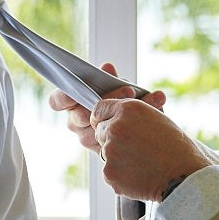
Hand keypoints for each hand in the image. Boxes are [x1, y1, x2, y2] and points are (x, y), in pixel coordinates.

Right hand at [48, 61, 164, 153]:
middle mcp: (78, 123)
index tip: (77, 91)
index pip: (58, 101)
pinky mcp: (109, 152)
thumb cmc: (122, 102)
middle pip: (81, 116)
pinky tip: (160, 102)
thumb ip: (110, 79)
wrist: (143, 129)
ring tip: (151, 98)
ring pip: (101, 130)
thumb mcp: (117, 86)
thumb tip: (107, 68)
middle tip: (128, 91)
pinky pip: (123, 139)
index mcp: (73, 105)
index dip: (64, 97)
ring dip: (128, 111)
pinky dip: (146, 114)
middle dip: (105, 102)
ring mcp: (91, 139)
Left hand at [91, 97, 206, 200]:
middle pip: (99, 132)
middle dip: (111, 139)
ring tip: (142, 162)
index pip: (99, 109)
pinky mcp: (110, 173)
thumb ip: (128, 115)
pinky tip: (140, 174)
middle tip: (135, 148)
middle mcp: (115, 127)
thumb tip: (108, 119)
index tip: (109, 125)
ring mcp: (110, 151)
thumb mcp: (154, 117)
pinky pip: (109, 172)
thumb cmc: (175, 146)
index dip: (104, 118)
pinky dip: (121, 175)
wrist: (184, 174)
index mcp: (127, 109)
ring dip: (117, 158)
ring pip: (104, 153)